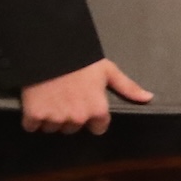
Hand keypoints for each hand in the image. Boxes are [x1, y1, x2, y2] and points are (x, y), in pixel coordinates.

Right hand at [20, 58, 150, 133]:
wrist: (48, 52)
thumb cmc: (81, 61)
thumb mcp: (108, 71)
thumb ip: (128, 87)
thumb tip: (148, 98)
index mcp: (97, 110)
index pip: (98, 128)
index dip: (92, 118)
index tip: (85, 105)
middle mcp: (77, 118)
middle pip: (74, 128)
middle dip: (70, 116)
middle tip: (66, 98)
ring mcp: (55, 118)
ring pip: (53, 128)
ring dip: (51, 118)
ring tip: (51, 98)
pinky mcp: (34, 116)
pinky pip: (32, 126)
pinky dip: (32, 119)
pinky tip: (36, 103)